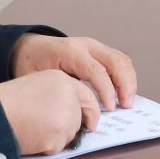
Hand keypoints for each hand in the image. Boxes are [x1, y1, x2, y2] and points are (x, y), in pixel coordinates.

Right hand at [0, 70, 99, 155]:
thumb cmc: (5, 103)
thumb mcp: (35, 87)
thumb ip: (58, 96)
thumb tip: (76, 116)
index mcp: (62, 80)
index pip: (87, 97)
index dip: (92, 112)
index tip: (92, 123)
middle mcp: (69, 94)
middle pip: (79, 118)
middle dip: (67, 128)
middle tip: (45, 128)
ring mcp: (66, 115)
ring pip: (70, 134)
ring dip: (54, 137)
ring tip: (32, 128)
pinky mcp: (59, 133)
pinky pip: (58, 146)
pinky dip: (45, 147)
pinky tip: (30, 137)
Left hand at [11, 33, 137, 110]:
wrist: (30, 49)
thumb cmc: (31, 65)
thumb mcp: (39, 79)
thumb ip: (59, 91)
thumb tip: (75, 113)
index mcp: (70, 51)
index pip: (97, 70)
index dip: (107, 90)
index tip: (109, 108)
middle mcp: (87, 45)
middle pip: (116, 61)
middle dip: (125, 85)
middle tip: (126, 105)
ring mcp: (96, 46)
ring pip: (122, 60)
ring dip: (129, 81)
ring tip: (128, 101)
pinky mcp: (101, 51)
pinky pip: (120, 61)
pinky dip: (126, 77)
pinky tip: (124, 92)